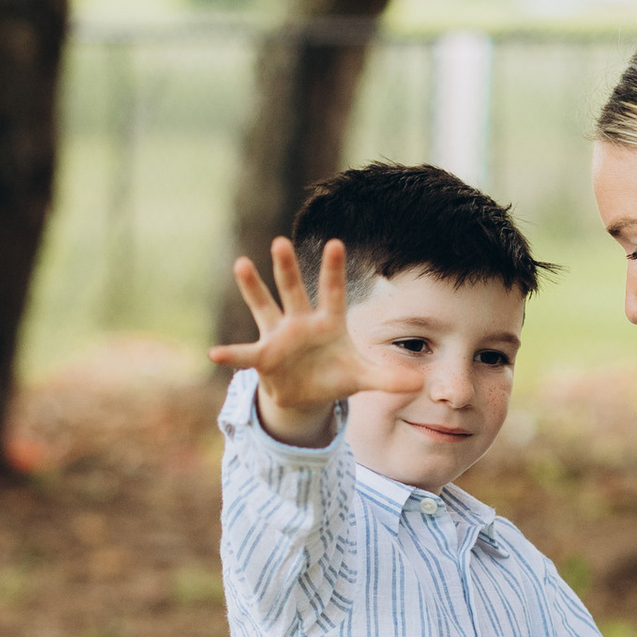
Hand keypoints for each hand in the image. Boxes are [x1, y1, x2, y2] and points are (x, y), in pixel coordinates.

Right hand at [210, 238, 415, 440]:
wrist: (306, 394)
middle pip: (294, 290)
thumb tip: (421, 382)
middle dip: (287, 268)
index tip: (335, 243)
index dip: (333, 270)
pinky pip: (246, 354)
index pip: (333, 291)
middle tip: (281, 242)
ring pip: (265, 307)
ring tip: (242, 264)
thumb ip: (388, 377)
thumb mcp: (363, 378)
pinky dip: (232, 355)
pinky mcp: (264, 356)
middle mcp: (301, 322)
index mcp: (329, 322)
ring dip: (253, 288)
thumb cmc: (336, 376)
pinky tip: (214, 354)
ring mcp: (279, 336)